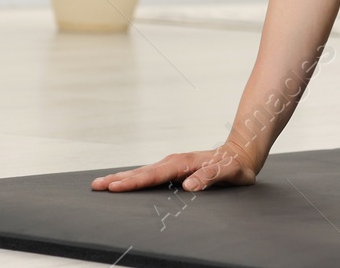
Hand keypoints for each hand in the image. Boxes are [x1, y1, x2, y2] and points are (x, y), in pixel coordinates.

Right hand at [91, 141, 259, 192]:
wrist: (242, 153)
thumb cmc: (236, 165)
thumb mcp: (229, 172)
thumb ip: (210, 177)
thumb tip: (188, 185)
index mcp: (185, 163)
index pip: (155, 175)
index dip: (135, 182)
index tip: (115, 187)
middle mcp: (175, 161)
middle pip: (143, 172)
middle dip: (119, 179)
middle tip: (96, 185)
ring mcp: (173, 164)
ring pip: (144, 171)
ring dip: (123, 177)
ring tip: (102, 183)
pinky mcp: (174, 168)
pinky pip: (150, 173)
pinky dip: (133, 177)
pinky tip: (124, 182)